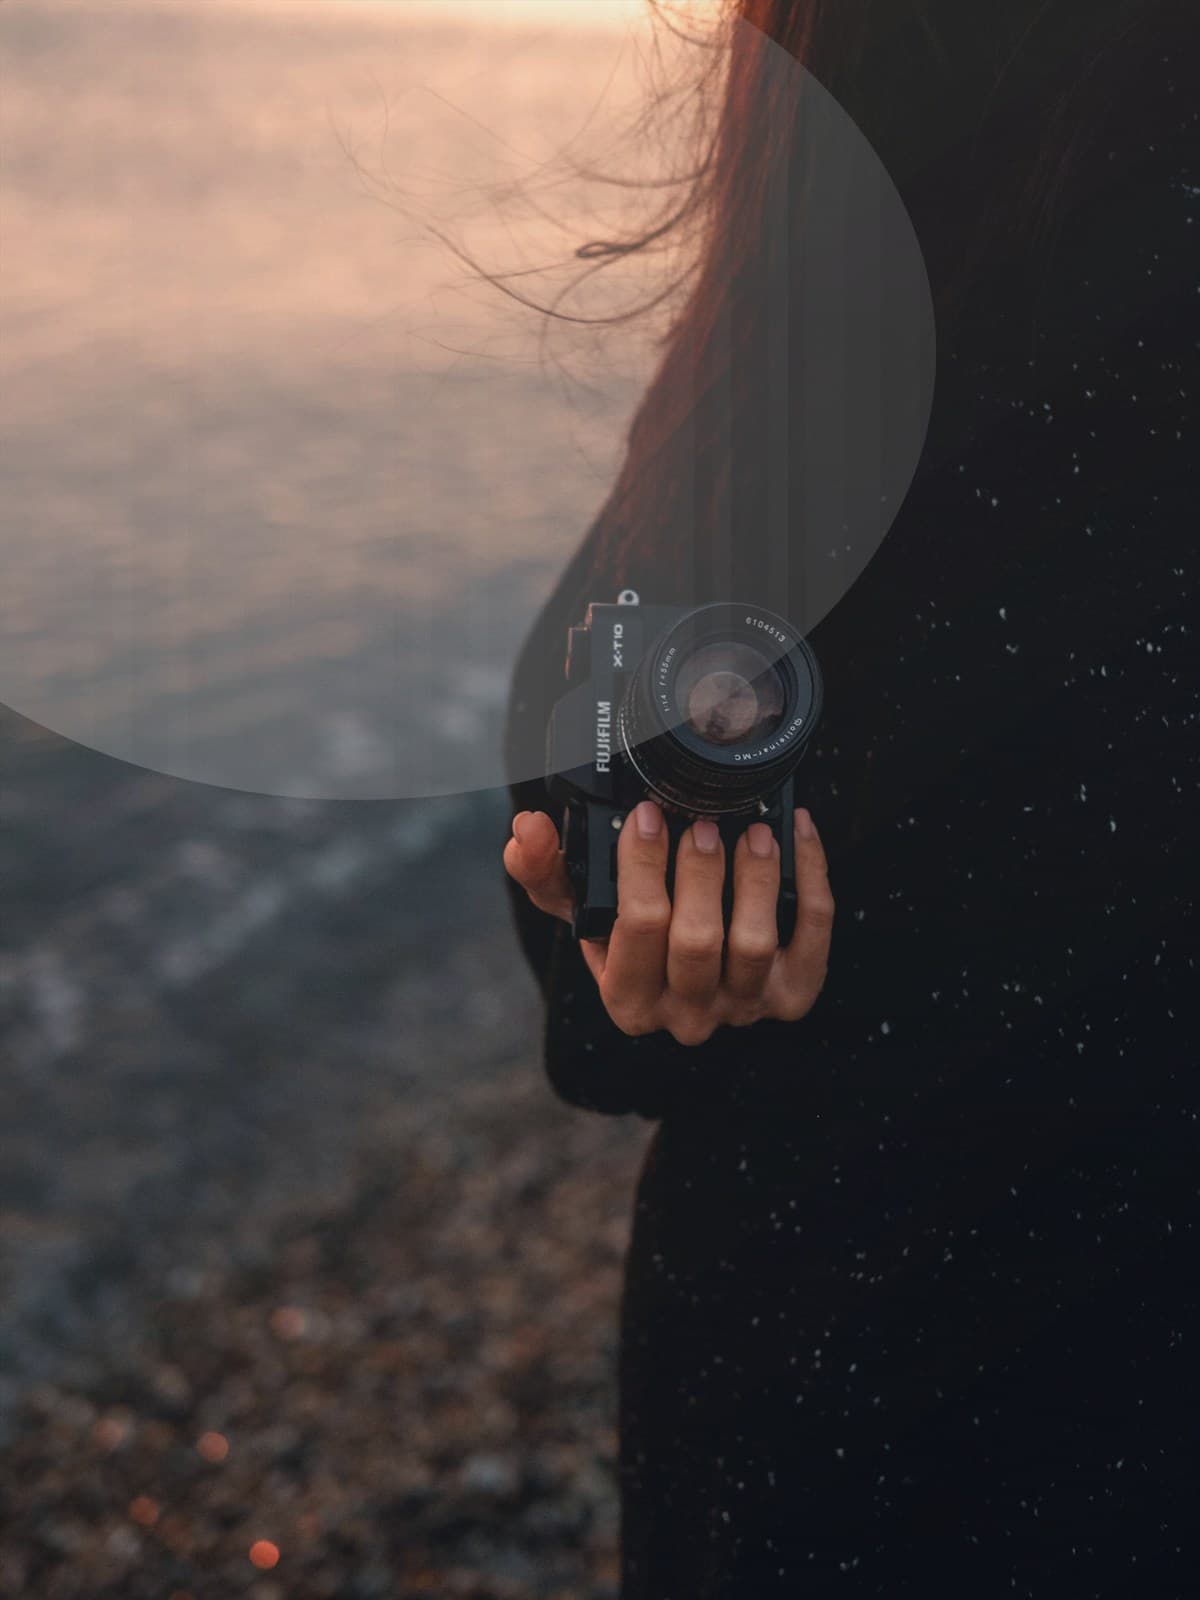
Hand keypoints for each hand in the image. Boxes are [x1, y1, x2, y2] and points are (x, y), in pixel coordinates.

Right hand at [504, 800, 833, 1046]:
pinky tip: (796, 833)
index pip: (635, 929)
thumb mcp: (578, 905)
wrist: (685, 968)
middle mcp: (685, 1015)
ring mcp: (743, 1008)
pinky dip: (810, 880)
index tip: (648, 816)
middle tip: (702, 824)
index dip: (643, 867)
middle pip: (697, 942)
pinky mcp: (793, 992)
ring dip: (756, 880)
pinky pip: (811, 937)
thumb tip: (528, 830)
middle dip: (701, 875)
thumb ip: (543, 867)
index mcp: (627, 998)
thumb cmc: (627, 931)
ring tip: (751, 831)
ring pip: (754, 945)